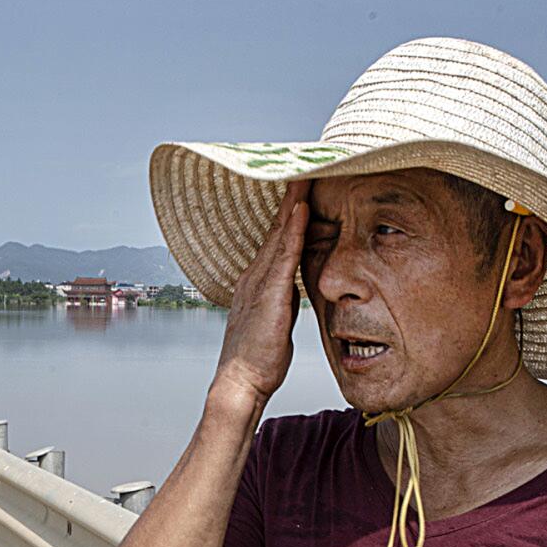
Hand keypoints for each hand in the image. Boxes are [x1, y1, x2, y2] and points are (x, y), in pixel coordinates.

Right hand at [208, 179, 311, 413]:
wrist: (240, 382)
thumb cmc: (258, 361)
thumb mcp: (275, 325)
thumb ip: (283, 303)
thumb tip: (294, 296)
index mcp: (258, 283)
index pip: (279, 240)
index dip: (291, 213)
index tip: (304, 188)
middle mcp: (255, 276)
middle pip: (278, 228)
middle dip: (292, 196)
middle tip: (305, 164)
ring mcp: (260, 282)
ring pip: (281, 233)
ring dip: (294, 202)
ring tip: (306, 173)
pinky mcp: (270, 293)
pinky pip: (285, 254)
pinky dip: (294, 229)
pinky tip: (303, 208)